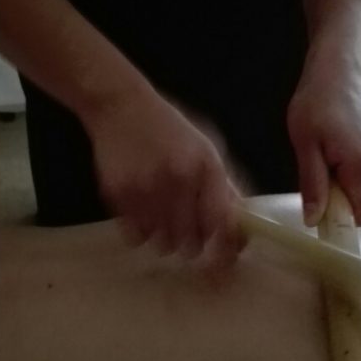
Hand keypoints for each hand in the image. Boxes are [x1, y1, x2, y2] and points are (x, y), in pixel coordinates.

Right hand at [84, 87, 244, 269]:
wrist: (121, 105)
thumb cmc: (172, 131)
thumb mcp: (208, 152)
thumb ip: (226, 190)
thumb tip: (243, 231)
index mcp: (206, 169)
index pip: (220, 224)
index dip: (223, 246)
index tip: (220, 255)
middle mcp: (177, 180)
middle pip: (191, 243)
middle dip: (192, 244)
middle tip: (188, 233)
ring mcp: (145, 188)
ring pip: (162, 244)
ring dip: (165, 241)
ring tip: (163, 221)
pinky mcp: (117, 193)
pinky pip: (135, 237)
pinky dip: (140, 233)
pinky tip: (142, 214)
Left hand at [287, 65, 360, 227]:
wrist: (338, 67)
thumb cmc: (316, 102)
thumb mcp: (305, 145)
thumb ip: (313, 185)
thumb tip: (315, 220)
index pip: (358, 214)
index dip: (338, 217)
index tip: (319, 206)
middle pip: (358, 199)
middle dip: (337, 192)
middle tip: (317, 164)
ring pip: (360, 184)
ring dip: (341, 176)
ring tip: (326, 147)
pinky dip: (349, 165)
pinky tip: (336, 141)